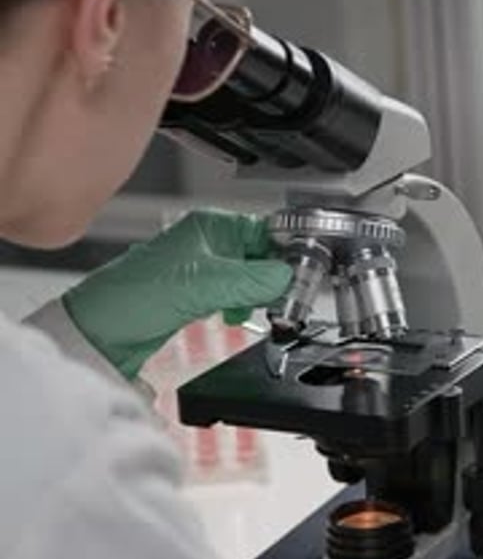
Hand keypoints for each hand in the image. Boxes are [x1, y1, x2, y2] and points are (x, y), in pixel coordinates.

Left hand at [63, 210, 291, 379]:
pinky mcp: (194, 293)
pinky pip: (232, 293)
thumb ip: (250, 280)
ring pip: (248, 276)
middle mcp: (206, 242)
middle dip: (274, 276)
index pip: (264, 230)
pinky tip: (234, 315)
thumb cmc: (133, 295)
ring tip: (260, 307)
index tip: (306, 271)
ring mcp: (201, 268)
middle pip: (259, 254)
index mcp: (208, 226)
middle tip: (287, 296)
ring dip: (258, 293)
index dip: (286, 250)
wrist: (100, 332)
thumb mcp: (202, 285)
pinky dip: (240, 304)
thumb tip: (287, 276)